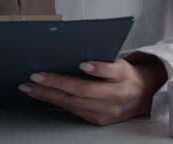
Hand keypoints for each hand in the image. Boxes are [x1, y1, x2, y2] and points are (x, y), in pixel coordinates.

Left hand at [18, 53, 167, 124]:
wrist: (143, 97)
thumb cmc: (125, 74)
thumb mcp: (120, 61)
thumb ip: (101, 58)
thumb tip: (73, 52)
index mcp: (123, 76)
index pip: (112, 71)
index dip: (98, 69)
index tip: (83, 63)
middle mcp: (116, 96)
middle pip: (85, 91)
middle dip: (57, 84)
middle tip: (36, 76)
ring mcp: (107, 111)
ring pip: (74, 104)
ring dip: (48, 95)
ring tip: (29, 87)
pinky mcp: (98, 120)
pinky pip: (73, 111)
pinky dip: (54, 102)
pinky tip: (40, 95)